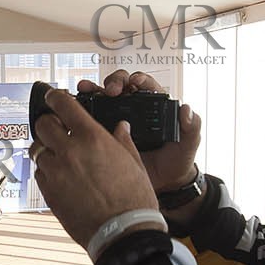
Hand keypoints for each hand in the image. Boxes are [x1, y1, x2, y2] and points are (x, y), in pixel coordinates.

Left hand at [30, 89, 158, 250]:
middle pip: (43, 125)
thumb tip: (120, 127)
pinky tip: (61, 176)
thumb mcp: (134, 163)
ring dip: (46, 149)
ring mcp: (56, 173)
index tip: (53, 96)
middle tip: (56, 128)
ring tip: (59, 156)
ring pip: (37, 150)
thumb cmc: (134, 199)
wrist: (123, 233)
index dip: (55, 97)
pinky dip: (46, 170)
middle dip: (48, 123)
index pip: (64, 105)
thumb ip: (123, 141)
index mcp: (92, 138)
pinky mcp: (48, 193)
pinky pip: (39, 173)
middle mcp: (69, 151)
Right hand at [79, 71, 202, 191]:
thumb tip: (187, 110)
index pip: (144, 85)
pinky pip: (90, 119)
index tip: (135, 83)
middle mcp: (133, 110)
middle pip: (120, 85)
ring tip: (85, 88)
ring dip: (92, 90)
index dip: (138, 80)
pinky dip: (81, 110)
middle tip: (111, 91)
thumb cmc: (176, 161)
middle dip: (114, 82)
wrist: (162, 185)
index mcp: (154, 107)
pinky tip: (73, 108)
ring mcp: (117, 120)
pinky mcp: (104, 134)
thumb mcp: (188, 145)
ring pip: (102, 98)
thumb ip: (192, 127)